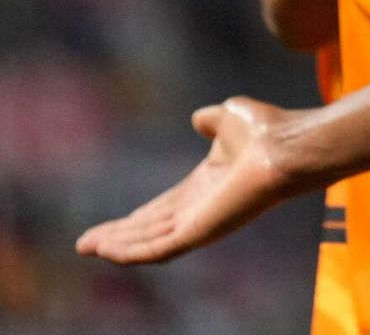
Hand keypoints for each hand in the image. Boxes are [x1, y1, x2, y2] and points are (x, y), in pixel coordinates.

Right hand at [77, 98, 302, 264]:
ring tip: (88, 248)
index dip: (133, 219)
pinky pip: (159, 249)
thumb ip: (211, 120)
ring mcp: (201, 223)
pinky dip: (133, 252)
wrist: (285, 144)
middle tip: (84, 245)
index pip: (161, 209)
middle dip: (118, 237)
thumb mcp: (228, 117)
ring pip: (150, 242)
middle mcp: (201, 208)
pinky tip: (108, 251)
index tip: (105, 227)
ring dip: (118, 246)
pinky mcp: (201, 231)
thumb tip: (199, 117)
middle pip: (151, 230)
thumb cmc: (266, 130)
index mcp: (205, 186)